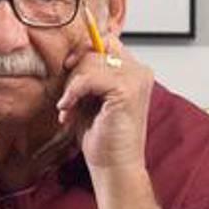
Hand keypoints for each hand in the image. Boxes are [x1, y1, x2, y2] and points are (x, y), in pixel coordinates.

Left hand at [55, 34, 153, 175]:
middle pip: (96, 48)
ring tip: (69, 111)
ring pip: (89, 62)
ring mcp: (136, 79)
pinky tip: (69, 111)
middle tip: (68, 100)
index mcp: (135, 71)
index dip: (84, 51)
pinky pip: (88, 78)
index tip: (69, 67)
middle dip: (75, 72)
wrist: (114, 167)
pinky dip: (73, 93)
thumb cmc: (103, 137)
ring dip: (72, 87)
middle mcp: (140, 72)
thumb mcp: (92, 98)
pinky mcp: (126, 90)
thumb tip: (72, 55)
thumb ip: (89, 74)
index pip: (107, 40)